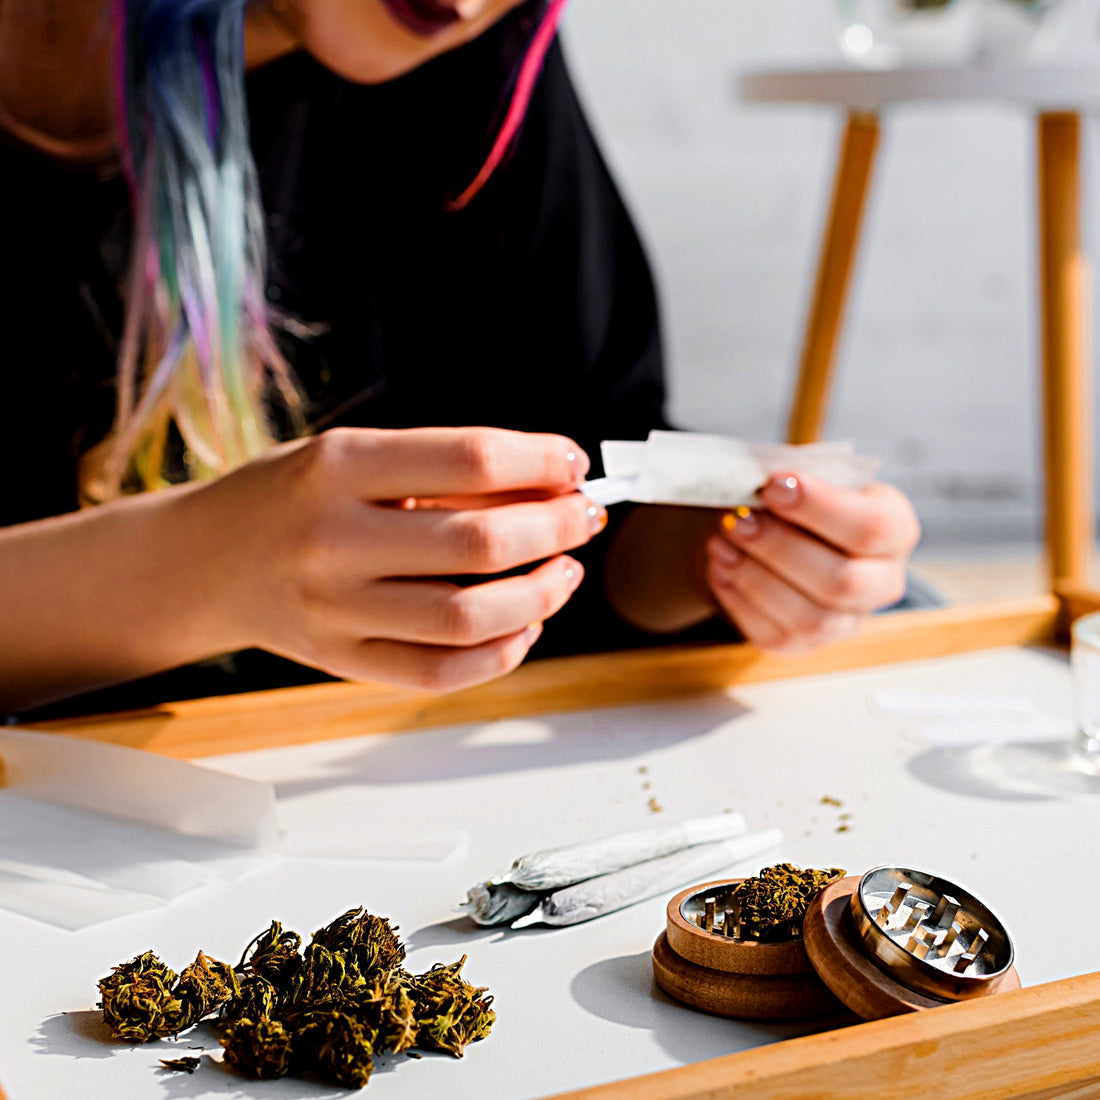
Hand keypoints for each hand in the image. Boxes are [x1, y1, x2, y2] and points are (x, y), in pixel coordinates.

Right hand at [191, 426, 604, 691]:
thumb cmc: (290, 497)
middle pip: (479, 543)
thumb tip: (548, 486)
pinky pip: (438, 671)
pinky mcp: (340, 660)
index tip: (573, 463)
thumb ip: (439, 470)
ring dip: (540, 595)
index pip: (469, 458)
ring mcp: (335, 609)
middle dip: (554, 527)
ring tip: (564, 573)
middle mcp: (333, 538)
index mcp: (339, 466)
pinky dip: (499, 653)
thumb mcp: (352, 456)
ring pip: (467, 618)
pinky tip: (525, 625)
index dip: (540, 461)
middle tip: (583, 518)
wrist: (204, 561)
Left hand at [703, 472, 919, 654]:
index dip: (820, 507)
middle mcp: (882, 582)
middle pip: (842, 582)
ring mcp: (845, 621)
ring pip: (810, 618)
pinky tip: (720, 568)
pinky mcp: (804, 644)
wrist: (771, 531)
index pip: (872, 527)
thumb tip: (753, 483)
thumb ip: (789, 479)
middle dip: (780, 549)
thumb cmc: (792, 498)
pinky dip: (739, 600)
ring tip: (721, 544)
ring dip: (755, 579)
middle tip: (737, 520)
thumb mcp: (800, 476)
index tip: (772, 486)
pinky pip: (774, 635)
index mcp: (894, 529)